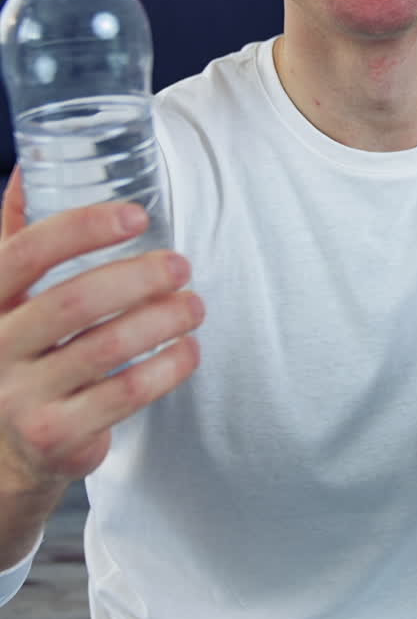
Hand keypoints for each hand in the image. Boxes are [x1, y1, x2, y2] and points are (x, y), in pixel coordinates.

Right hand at [0, 167, 203, 496]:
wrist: (1, 450)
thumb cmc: (16, 352)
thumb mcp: (3, 295)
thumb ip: (14, 234)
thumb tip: (28, 168)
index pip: (27, 252)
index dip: (82, 228)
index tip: (136, 215)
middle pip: (73, 302)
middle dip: (138, 278)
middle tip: (182, 265)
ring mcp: (22, 397)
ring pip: (105, 349)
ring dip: (162, 321)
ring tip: (195, 305)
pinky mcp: (57, 436)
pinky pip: (125, 396)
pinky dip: (167, 369)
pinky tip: (189, 350)